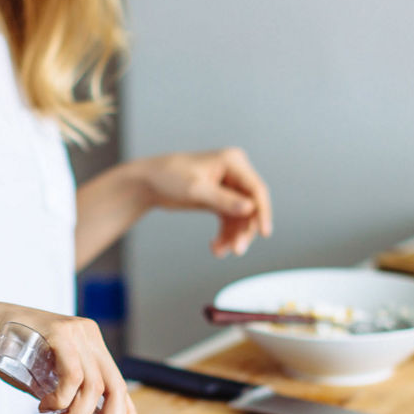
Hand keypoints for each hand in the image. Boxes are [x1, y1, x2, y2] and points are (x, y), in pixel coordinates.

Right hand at [0, 302, 136, 413]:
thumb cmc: (6, 350)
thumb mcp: (43, 382)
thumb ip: (67, 403)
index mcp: (91, 346)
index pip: (120, 386)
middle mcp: (90, 337)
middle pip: (117, 388)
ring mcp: (76, 333)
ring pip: (94, 387)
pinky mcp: (59, 332)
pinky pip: (72, 376)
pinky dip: (61, 400)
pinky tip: (45, 406)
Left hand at [139, 147, 272, 256]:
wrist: (149, 182)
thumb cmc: (169, 176)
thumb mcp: (196, 189)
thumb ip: (223, 199)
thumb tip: (250, 209)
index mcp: (233, 162)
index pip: (256, 189)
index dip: (263, 212)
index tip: (264, 233)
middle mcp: (235, 173)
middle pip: (251, 206)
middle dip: (244, 230)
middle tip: (237, 250)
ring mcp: (228, 187)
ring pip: (241, 218)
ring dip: (233, 236)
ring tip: (219, 252)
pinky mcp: (220, 200)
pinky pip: (229, 222)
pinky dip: (225, 236)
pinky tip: (216, 247)